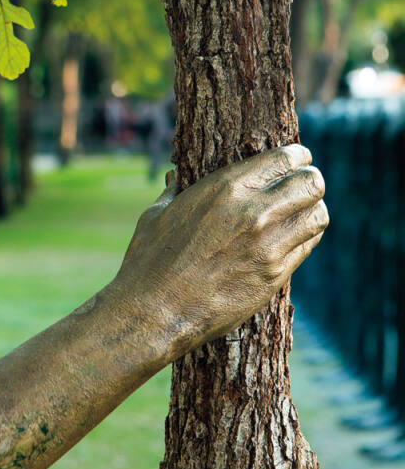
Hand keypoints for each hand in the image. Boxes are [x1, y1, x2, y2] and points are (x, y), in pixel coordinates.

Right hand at [111, 144, 327, 361]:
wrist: (155, 311)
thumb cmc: (149, 260)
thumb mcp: (157, 214)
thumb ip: (175, 192)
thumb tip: (175, 180)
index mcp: (225, 187)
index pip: (286, 158)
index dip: (298, 157)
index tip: (298, 160)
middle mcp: (254, 211)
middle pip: (312, 183)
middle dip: (311, 181)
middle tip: (304, 186)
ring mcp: (268, 245)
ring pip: (318, 215)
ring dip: (313, 210)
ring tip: (302, 214)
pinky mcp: (274, 274)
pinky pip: (307, 246)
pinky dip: (305, 239)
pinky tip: (293, 239)